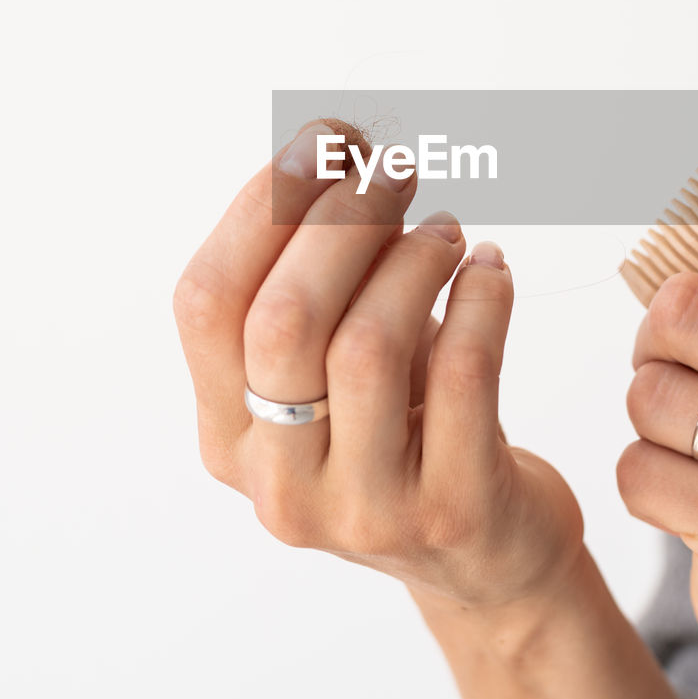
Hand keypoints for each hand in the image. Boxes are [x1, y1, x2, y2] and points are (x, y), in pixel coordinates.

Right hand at [172, 117, 585, 612]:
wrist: (485, 557)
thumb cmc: (407, 432)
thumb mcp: (337, 367)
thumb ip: (322, 283)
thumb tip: (338, 154)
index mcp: (226, 433)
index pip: (206, 301)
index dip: (261, 205)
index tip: (323, 141)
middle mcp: (275, 479)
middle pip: (283, 318)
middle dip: (342, 218)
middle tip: (395, 167)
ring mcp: (359, 507)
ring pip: (366, 345)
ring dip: (414, 259)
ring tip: (447, 231)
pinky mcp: (448, 509)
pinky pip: (464, 373)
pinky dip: (483, 297)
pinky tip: (491, 269)